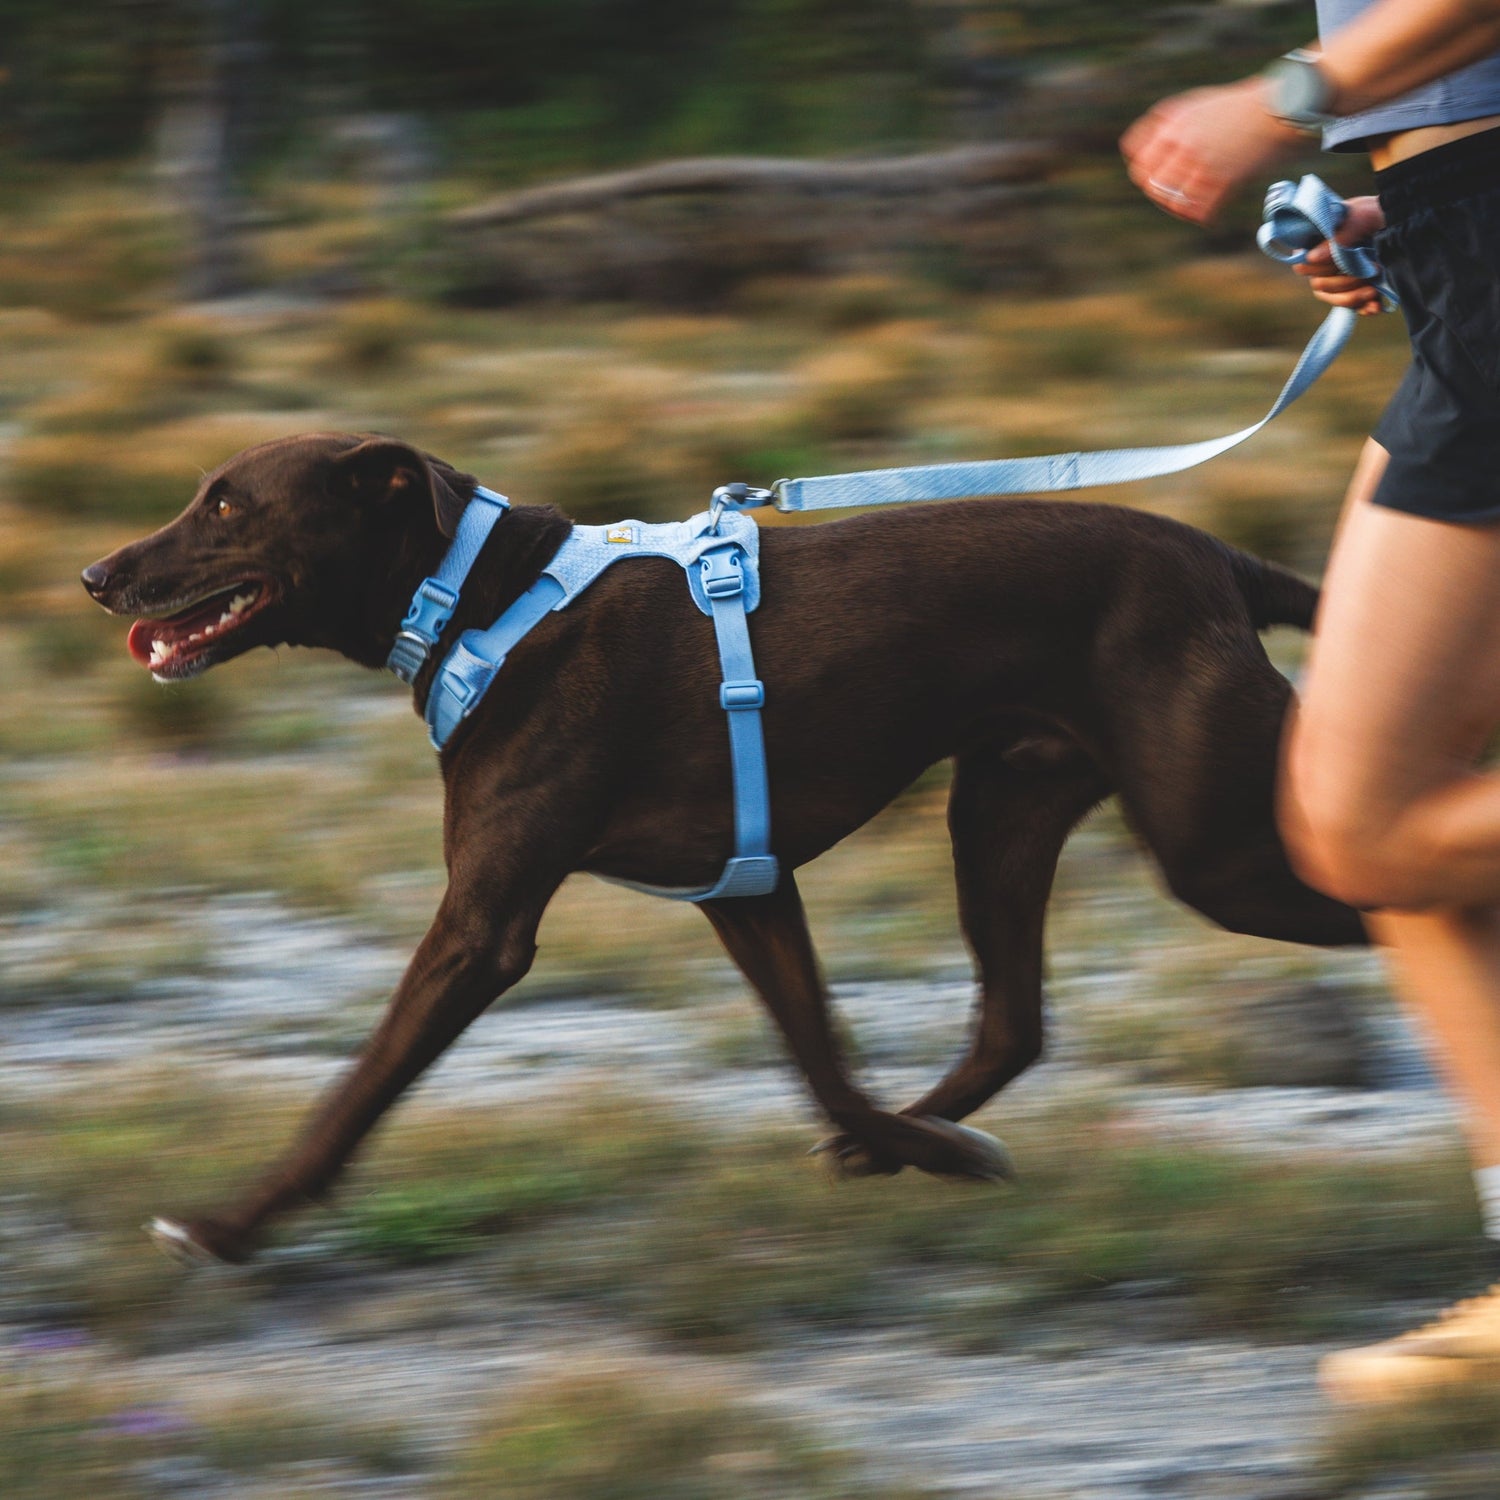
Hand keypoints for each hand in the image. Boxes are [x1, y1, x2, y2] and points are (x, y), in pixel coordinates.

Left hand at [1121, 77, 1306, 222]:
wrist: (1283, 105)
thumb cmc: (1241, 105)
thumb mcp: (1197, 103)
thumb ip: (1167, 122)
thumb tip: (1136, 144)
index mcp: (1175, 124)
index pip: (1138, 158)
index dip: (1143, 171)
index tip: (1152, 178)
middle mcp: (1184, 143)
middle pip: (1149, 182)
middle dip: (1157, 191)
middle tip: (1170, 196)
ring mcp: (1202, 163)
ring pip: (1171, 200)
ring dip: (1177, 207)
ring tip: (1189, 206)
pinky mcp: (1223, 180)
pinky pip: (1198, 211)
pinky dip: (1202, 216)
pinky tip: (1209, 212)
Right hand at [1291, 195, 1388, 314]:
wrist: (1410, 219)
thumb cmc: (1380, 211)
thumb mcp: (1362, 216)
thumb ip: (1339, 235)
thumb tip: (1311, 258)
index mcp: (1319, 242)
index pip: (1304, 265)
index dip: (1319, 269)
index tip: (1340, 263)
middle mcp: (1326, 262)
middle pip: (1320, 285)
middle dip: (1344, 284)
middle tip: (1373, 271)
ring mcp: (1341, 277)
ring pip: (1334, 298)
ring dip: (1354, 298)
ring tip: (1374, 291)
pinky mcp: (1358, 288)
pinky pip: (1354, 306)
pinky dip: (1364, 308)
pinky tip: (1376, 306)